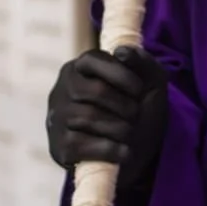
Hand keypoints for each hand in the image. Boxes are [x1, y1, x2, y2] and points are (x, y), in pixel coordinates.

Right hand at [46, 47, 167, 188]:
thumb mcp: (149, 82)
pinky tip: (123, 151)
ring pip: (88, 118)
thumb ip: (141, 61)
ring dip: (121, 128)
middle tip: (136, 115)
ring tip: (131, 133)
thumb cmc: (140, 110)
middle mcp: (62, 90)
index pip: (93, 60)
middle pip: (95, 91)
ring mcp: (56, 119)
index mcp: (80, 68)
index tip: (140, 90)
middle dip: (125, 105)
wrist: (139, 154)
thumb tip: (121, 52)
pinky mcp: (59, 147)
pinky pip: (82, 145)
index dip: (120, 74)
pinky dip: (111, 149)